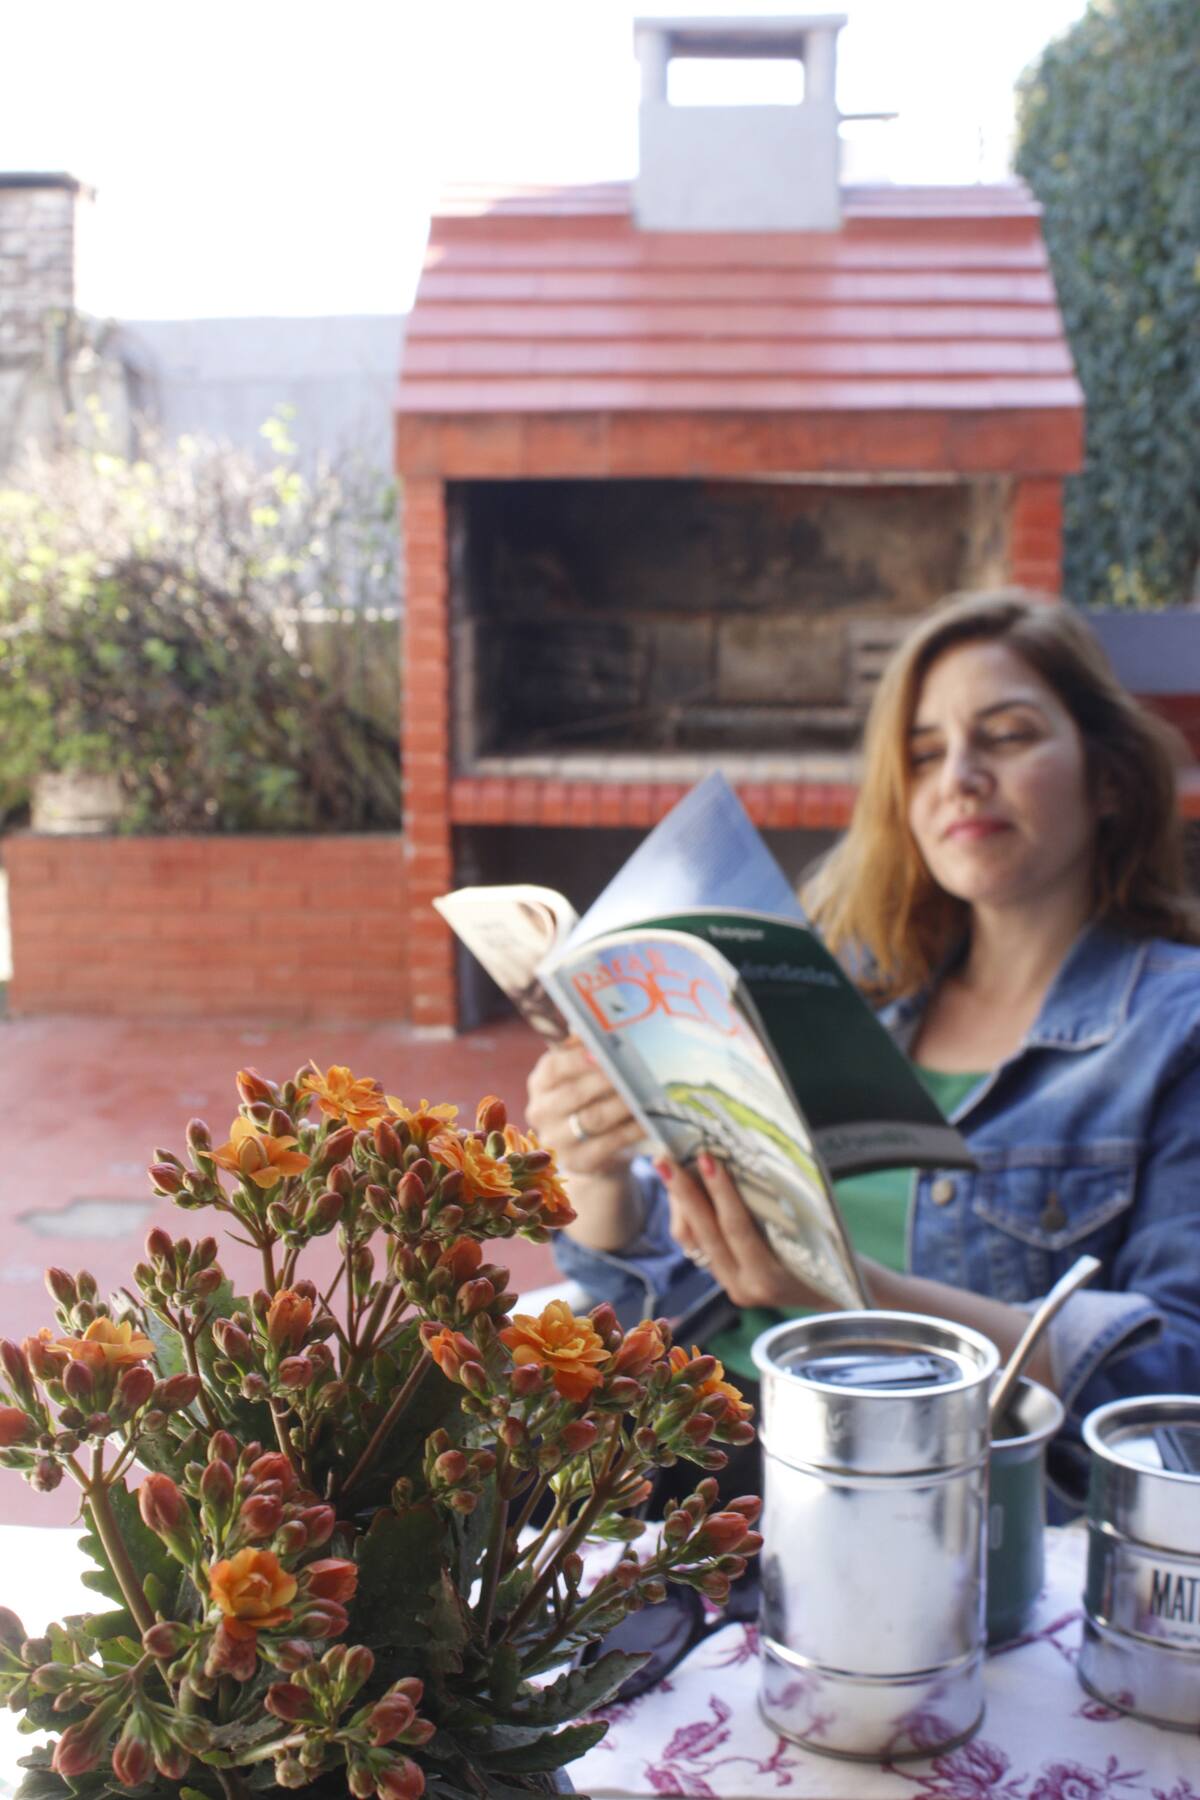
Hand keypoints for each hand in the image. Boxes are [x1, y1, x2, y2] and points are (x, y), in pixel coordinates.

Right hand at [526, 1040, 643, 1178]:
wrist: (591, 1149)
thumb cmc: (590, 1099)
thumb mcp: (583, 1074)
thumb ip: (587, 1050)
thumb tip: (597, 1024)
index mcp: (540, 1082)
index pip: (554, 1067)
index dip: (577, 1059)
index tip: (601, 1052)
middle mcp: (541, 1111)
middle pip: (574, 1094)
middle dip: (606, 1081)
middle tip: (633, 1070)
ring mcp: (556, 1141)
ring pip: (592, 1119)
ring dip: (622, 1105)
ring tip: (645, 1092)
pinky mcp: (578, 1163)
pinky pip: (608, 1144)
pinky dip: (631, 1131)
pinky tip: (649, 1120)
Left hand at [657, 1152, 833, 1311]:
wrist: (838, 1298)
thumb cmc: (835, 1258)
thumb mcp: (818, 1237)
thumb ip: (784, 1212)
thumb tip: (752, 1163)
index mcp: (770, 1279)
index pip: (737, 1229)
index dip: (720, 1193)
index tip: (708, 1158)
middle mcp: (744, 1287)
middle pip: (705, 1234)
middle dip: (683, 1193)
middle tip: (665, 1158)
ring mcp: (732, 1286)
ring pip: (693, 1242)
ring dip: (679, 1202)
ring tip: (669, 1167)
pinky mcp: (725, 1280)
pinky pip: (696, 1245)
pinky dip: (689, 1215)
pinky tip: (684, 1189)